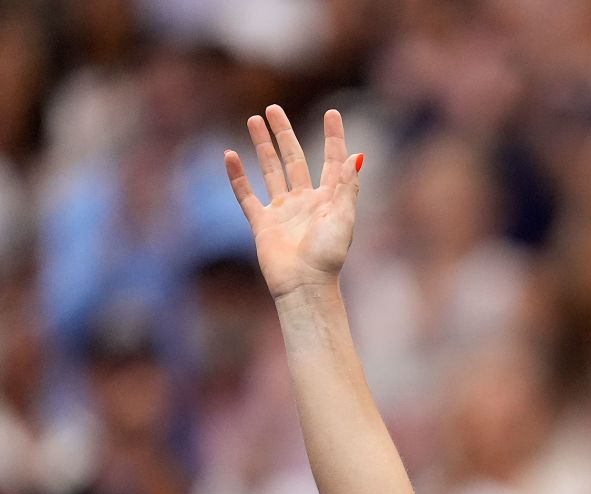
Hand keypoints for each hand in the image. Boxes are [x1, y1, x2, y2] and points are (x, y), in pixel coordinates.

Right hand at [224, 106, 360, 299]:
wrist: (304, 284)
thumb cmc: (328, 255)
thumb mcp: (344, 218)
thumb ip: (347, 187)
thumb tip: (357, 155)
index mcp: (328, 200)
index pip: (331, 161)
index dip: (333, 137)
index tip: (332, 112)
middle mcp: (305, 201)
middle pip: (294, 159)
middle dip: (284, 134)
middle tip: (274, 109)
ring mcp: (282, 211)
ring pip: (270, 170)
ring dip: (262, 145)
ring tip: (253, 120)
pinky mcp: (262, 224)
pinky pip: (246, 195)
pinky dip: (237, 176)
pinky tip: (230, 155)